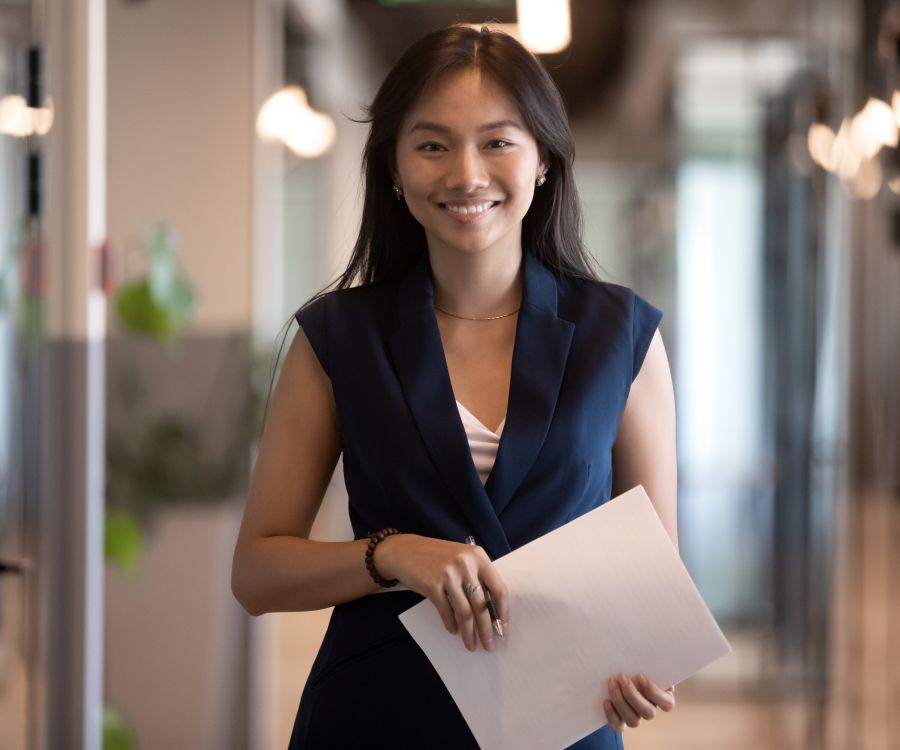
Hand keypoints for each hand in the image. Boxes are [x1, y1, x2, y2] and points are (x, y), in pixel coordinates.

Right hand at [374, 533, 508, 652]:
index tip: (503, 629)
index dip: (502, 612)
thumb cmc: (438, 557)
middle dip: (487, 629)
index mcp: (478, 556)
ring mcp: (448, 574)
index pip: (498, 589)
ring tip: (471, 645)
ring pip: (465, 612)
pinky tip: (454, 631)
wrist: (405, 551)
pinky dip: (451, 625)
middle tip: (489, 646)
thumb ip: (477, 577)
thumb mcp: (462, 559)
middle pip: (482, 605)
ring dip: (469, 633)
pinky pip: (446, 612)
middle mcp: (465, 564)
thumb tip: (492, 612)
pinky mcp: (432, 585)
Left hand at [603, 673, 674, 731]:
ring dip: (620, 701)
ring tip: (611, 682)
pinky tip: (606, 701)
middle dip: (633, 694)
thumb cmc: (635, 668)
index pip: (667, 704)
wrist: (618, 675)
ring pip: (633, 720)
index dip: (654, 692)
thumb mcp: (644, 665)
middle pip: (648, 713)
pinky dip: (611, 714)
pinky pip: (618, 726)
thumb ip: (653, 668)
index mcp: (661, 698)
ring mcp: (635, 718)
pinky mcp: (621, 723)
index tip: (639, 675)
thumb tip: (658, 670)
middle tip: (621, 677)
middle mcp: (649, 710)